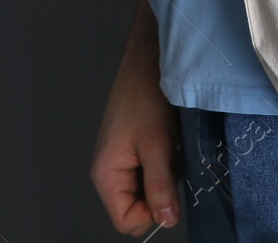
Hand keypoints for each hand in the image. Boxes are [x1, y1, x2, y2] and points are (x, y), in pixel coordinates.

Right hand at [91, 0, 181, 234]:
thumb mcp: (158, 144)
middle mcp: (110, 171)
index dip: (152, 213)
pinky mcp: (135, 149)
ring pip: (147, 190)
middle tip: (171, 163)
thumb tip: (167, 220)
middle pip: (137, 208)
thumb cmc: (147, 94)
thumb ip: (160, 185)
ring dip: (165, 177)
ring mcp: (123, 160)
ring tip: (171, 148)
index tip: (170, 189)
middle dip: (160, 193)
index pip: (127, 220)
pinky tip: (171, 142)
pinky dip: (166, 164)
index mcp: (106, 174)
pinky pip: (152, 172)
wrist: (149, 58)